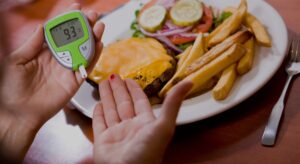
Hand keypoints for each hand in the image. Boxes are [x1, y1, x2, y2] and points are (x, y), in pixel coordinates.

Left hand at [0, 3, 103, 160]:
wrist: (18, 113)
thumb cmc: (11, 88)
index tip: (75, 8)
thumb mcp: (16, 61)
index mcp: (43, 52)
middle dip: (84, 26)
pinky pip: (87, 67)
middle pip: (75, 39)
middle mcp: (58, 59)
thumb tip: (42, 26)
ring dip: (93, 38)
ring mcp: (67, 70)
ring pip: (84, 51)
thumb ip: (31, 44)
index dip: (67, 20)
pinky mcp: (74, 82)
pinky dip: (94, 56)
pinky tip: (99, 44)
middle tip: (92, 15)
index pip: (59, 32)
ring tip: (99, 25)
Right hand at [93, 74, 191, 163]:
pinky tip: (97, 104)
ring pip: (111, 110)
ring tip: (103, 82)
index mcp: (145, 123)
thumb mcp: (164, 125)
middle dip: (118, 89)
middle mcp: (130, 127)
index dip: (134, 90)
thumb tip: (189, 82)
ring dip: (107, 96)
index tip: (129, 79)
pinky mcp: (102, 140)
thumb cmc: (148, 152)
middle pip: (123, 103)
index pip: (139, 101)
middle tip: (113, 76)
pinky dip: (98, 114)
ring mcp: (115, 133)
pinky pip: (99, 123)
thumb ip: (173, 103)